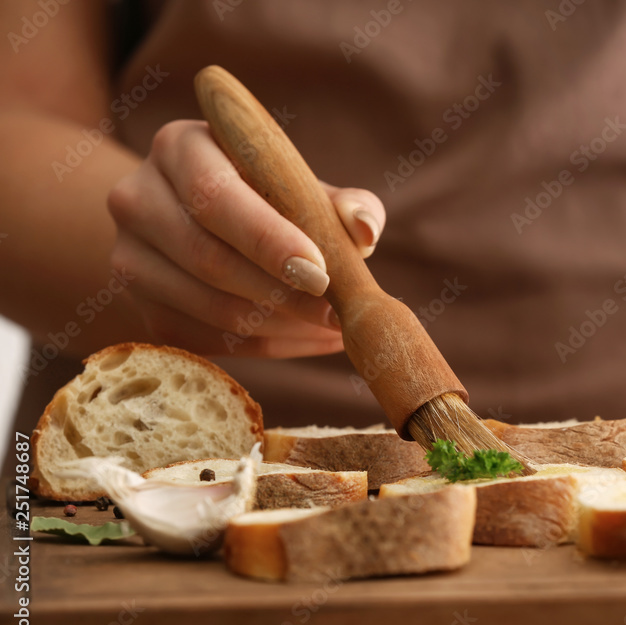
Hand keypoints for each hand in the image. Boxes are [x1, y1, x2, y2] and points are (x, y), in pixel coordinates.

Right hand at [107, 120, 384, 357]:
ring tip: (333, 327)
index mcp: (180, 147)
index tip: (321, 272)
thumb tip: (365, 230)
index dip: (269, 240)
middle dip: (283, 294)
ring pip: (209, 307)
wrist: (202, 220)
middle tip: (338, 313)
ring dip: (282, 326)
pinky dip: (268, 346)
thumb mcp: (304, 185)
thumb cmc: (270, 195)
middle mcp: (137, 198)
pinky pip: (208, 342)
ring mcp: (129, 259)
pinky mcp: (141, 310)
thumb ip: (344, 202)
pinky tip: (308, 337)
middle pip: (208, 258)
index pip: (216, 197)